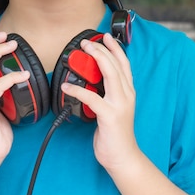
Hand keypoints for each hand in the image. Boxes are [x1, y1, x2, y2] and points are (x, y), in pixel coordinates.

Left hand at [61, 32, 136, 170]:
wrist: (123, 157)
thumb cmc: (114, 134)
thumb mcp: (114, 108)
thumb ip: (107, 93)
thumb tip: (90, 80)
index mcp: (128, 92)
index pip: (124, 64)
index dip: (115, 49)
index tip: (104, 37)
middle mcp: (126, 95)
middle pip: (115, 65)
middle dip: (101, 49)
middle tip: (86, 41)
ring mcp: (119, 105)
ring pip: (109, 75)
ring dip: (95, 59)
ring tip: (81, 51)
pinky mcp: (109, 116)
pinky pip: (91, 97)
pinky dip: (77, 90)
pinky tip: (66, 86)